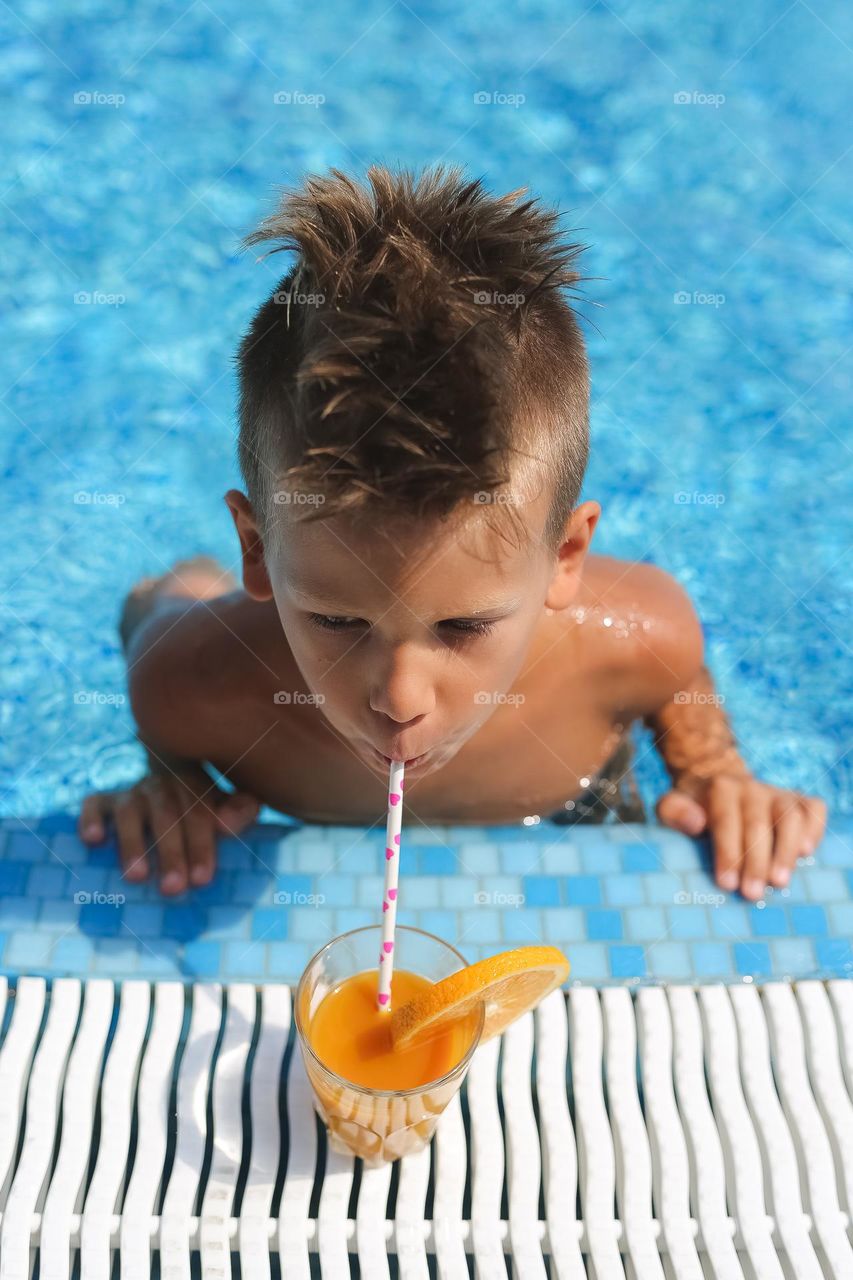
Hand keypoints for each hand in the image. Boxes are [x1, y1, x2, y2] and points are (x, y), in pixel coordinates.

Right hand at [78, 765, 259, 894]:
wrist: (173, 780)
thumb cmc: (206, 809)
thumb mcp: (229, 807)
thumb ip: (240, 812)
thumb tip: (228, 825)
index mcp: (195, 782)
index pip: (199, 810)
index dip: (202, 844)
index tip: (202, 879)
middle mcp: (162, 784)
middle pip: (166, 814)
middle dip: (171, 853)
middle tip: (173, 889)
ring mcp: (132, 791)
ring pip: (130, 811)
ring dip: (133, 844)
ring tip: (136, 877)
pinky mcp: (106, 800)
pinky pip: (94, 804)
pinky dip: (90, 819)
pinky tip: (93, 840)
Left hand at [657, 774, 826, 899]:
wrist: (718, 788)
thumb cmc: (694, 809)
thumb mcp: (672, 807)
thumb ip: (674, 811)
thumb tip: (696, 822)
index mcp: (721, 788)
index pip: (726, 820)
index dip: (727, 852)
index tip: (726, 883)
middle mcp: (752, 787)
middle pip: (758, 824)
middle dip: (755, 861)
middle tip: (751, 893)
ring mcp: (779, 793)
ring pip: (790, 817)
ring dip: (785, 851)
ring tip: (779, 882)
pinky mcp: (799, 801)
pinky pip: (814, 810)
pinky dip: (814, 830)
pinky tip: (807, 853)